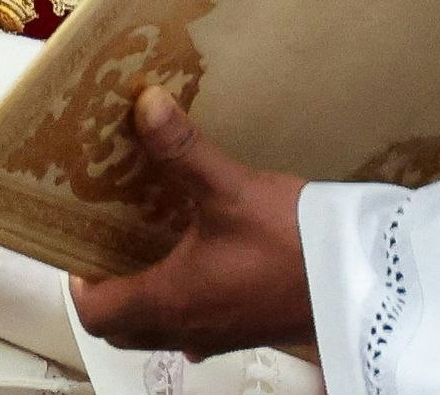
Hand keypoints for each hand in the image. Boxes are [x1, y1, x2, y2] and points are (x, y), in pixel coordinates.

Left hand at [66, 90, 315, 356]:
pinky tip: (202, 265)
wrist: (362, 282)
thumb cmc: (293, 245)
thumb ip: (182, 149)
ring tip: (148, 247)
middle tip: (107, 245)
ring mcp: (220, 334)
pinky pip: (198, 327)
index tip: (77, 245)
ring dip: (145, 299)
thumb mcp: (230, 188)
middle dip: (107, 293)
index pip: (97, 314)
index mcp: (171, 300)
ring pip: (160, 330)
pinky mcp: (249, 329)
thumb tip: (145, 105)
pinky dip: (185, 303)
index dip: (79, 284)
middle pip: (123, 329)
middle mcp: (189, 327)